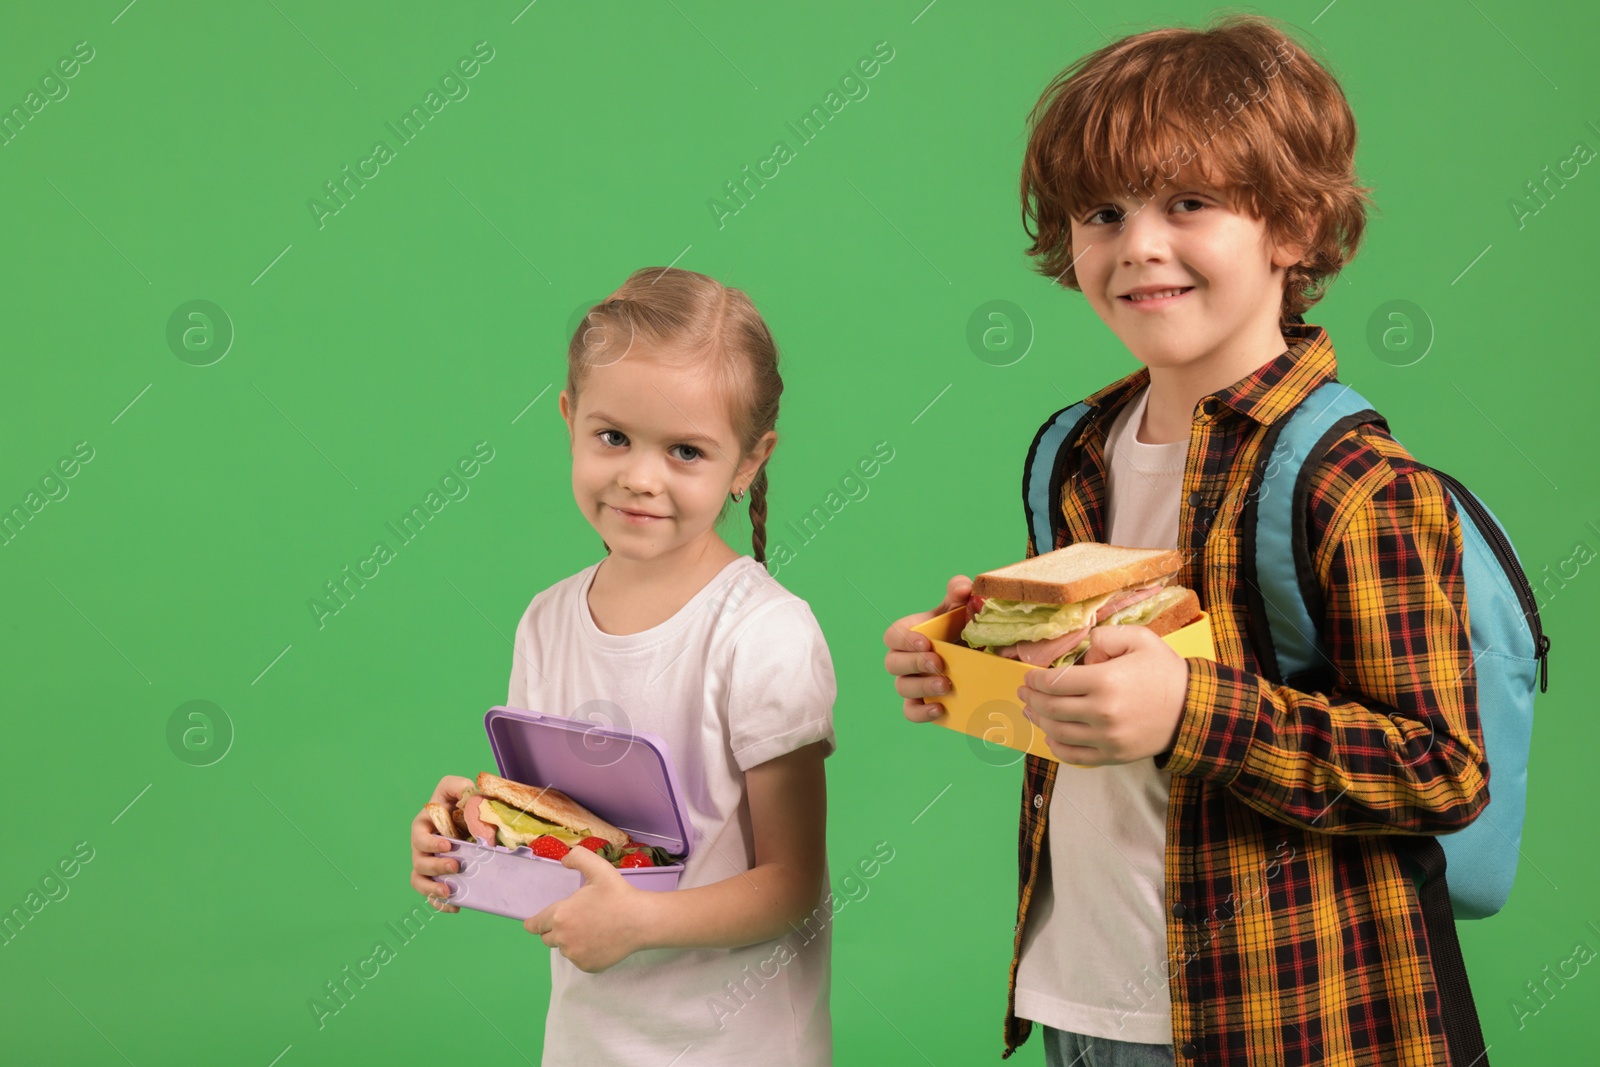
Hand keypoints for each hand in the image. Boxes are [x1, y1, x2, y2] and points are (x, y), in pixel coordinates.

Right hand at [409, 774, 473, 912]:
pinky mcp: (438, 877)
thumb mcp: (459, 788)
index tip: (449, 845)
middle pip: (419, 862)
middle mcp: (422, 847)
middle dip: (437, 866)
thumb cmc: (460, 801)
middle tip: (457, 865)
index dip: (431, 843)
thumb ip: (461, 787)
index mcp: (424, 825)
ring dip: (432, 888)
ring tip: (450, 891)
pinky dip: (440, 903)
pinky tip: (456, 907)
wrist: (471, 818)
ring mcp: (429, 864)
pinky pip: (432, 895)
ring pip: (419, 881)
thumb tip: (470, 794)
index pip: (419, 837)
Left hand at [524, 846, 653, 971]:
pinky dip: (584, 953)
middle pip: (548, 938)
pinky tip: (599, 942)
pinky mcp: (587, 966)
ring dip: (571, 941)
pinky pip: (579, 960)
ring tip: (592, 929)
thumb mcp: (598, 868)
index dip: (534, 923)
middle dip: (555, 930)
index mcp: (560, 916)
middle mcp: (563, 938)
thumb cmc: (618, 894)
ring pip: (565, 949)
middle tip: (575, 920)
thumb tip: (563, 860)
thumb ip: (577, 857)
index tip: (534, 924)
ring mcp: (575, 955)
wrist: (640, 921)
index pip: (535, 925)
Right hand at [882, 574, 971, 722]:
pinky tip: (940, 709)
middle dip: (914, 664)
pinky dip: (922, 713)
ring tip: (946, 685)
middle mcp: (903, 660)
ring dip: (921, 687)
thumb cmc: (960, 627)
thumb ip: (959, 591)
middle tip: (940, 664)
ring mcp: (910, 683)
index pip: (892, 636)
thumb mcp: (960, 607)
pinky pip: (911, 712)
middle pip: (893, 664)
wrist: (977, 655)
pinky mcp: (920, 703)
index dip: (905, 641)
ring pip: (902, 688)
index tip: (926, 643)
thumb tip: (962, 588)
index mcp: (908, 634)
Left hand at [1018, 625, 1189, 765]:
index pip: (1054, 682)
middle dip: (1031, 699)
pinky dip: (1056, 746)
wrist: (1193, 710)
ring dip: (1038, 720)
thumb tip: (1082, 654)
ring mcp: (1106, 738)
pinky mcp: (1112, 756)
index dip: (1034, 680)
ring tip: (1031, 711)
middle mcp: (1102, 712)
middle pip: (1051, 707)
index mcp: (1105, 681)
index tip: (1028, 677)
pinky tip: (1051, 735)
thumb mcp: (1139, 639)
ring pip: (1058, 732)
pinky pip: (1074, 755)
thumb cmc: (1165, 672)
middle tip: (1023, 692)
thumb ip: (1104, 637)